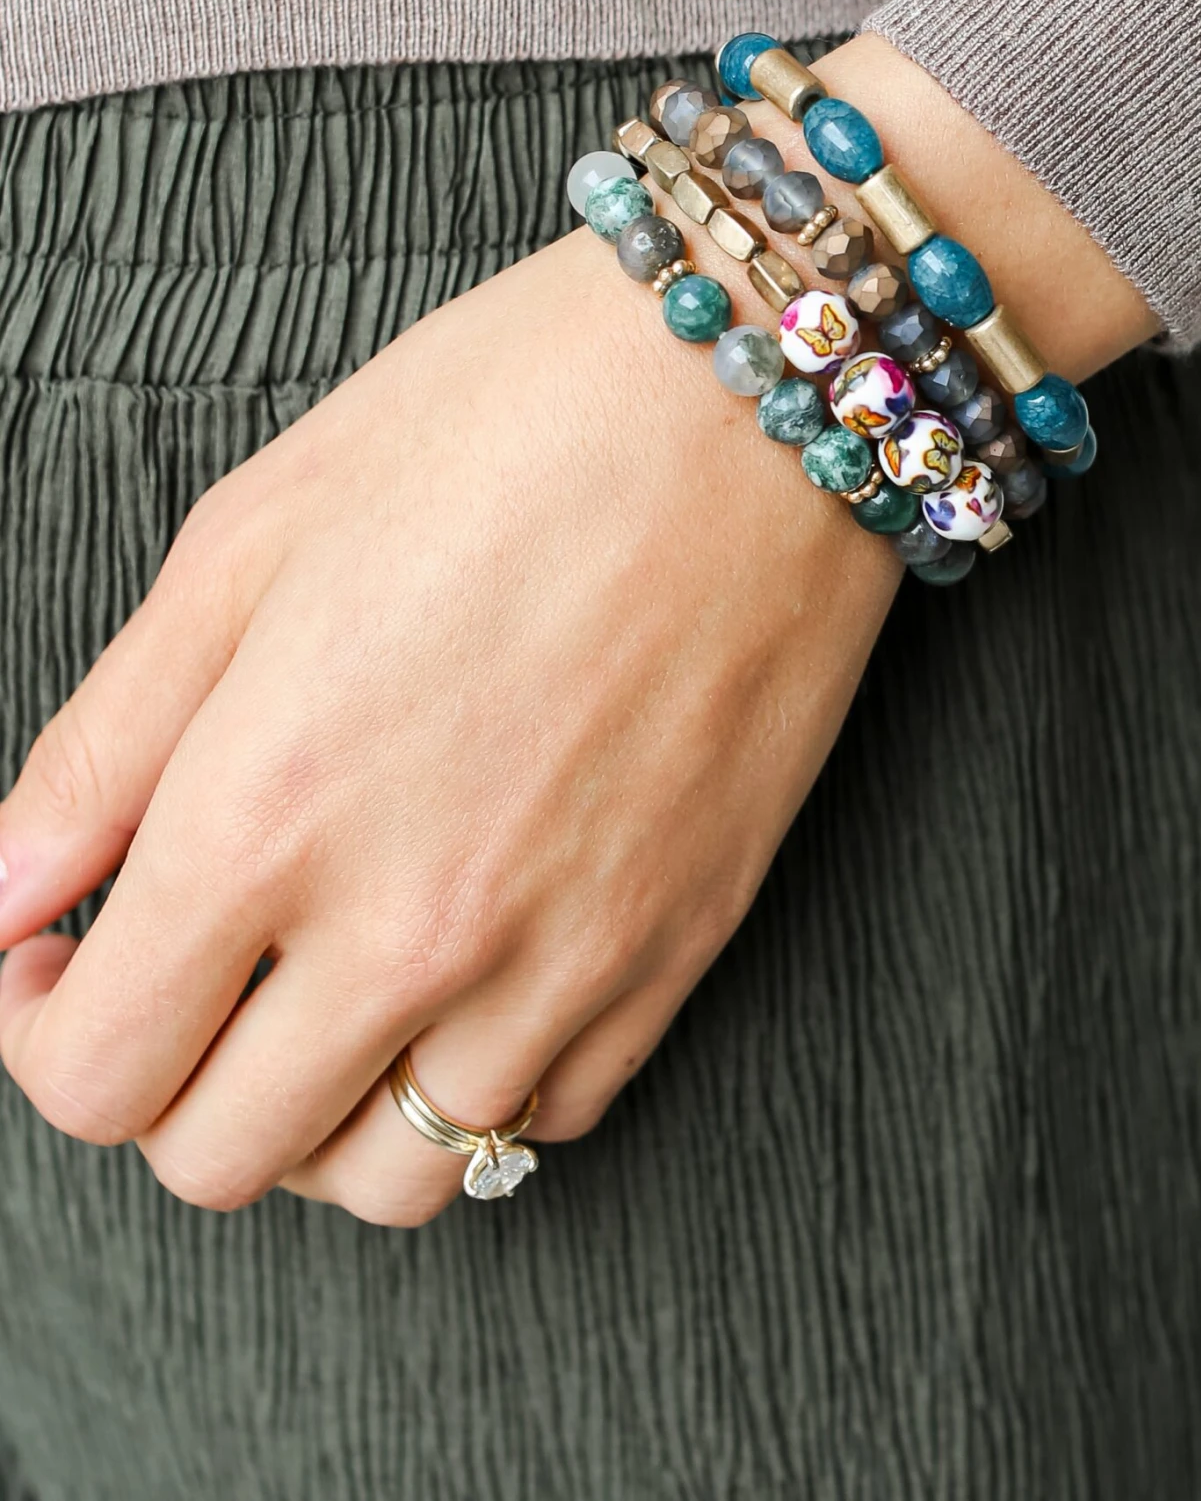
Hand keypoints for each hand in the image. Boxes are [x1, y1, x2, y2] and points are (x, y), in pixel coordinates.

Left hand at [0, 33, 1150, 1224]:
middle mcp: (413, 924)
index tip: (51, 955)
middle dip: (157, 1079)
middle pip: (220, 1157)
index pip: (91, 1072)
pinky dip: (472, 1079)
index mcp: (273, 808)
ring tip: (315, 989)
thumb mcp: (250, 537)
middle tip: (175, 965)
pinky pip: (543, 1121)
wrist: (751, 394)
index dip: (33, 1025)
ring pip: (387, 1180)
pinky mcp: (678, 953)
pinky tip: (460, 963)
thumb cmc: (506, 421)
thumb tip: (4, 896)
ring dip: (314, 1112)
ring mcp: (562, 957)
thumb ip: (103, 745)